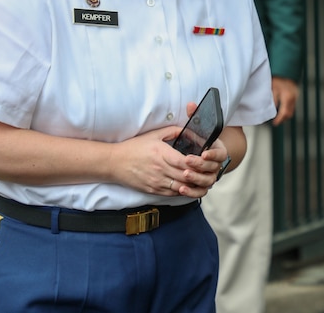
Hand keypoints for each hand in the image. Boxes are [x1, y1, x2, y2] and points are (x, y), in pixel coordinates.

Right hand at [110, 103, 224, 198]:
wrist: (113, 163)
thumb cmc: (134, 147)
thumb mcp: (153, 135)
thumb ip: (172, 131)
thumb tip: (187, 129)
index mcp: (162, 154)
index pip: (185, 162)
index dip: (197, 163)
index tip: (206, 161)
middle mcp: (160, 169)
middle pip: (185, 176)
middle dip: (199, 176)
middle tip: (209, 173)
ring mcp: (156, 181)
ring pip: (181, 187)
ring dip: (193, 186)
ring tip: (202, 182)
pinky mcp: (152, 190)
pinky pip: (171, 194)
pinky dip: (182, 191)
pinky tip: (189, 188)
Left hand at [271, 77, 298, 125]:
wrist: (285, 69)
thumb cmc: (277, 78)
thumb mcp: (272, 89)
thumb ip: (273, 101)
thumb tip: (271, 112)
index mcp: (287, 97)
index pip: (284, 113)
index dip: (279, 120)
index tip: (274, 123)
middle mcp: (294, 98)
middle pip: (289, 114)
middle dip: (283, 119)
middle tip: (276, 122)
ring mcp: (296, 96)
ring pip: (292, 110)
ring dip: (285, 115)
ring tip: (278, 116)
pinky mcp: (296, 95)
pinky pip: (292, 105)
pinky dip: (287, 109)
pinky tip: (281, 109)